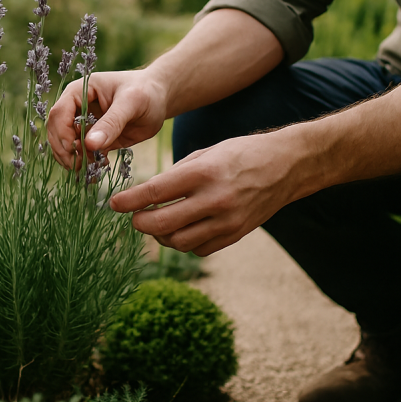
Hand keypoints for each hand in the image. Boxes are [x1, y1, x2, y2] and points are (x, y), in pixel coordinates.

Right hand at [47, 70, 168, 169]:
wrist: (158, 99)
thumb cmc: (146, 92)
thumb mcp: (131, 103)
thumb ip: (112, 122)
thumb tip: (90, 144)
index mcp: (80, 91)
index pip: (58, 113)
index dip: (61, 133)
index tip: (74, 150)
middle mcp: (76, 107)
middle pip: (56, 131)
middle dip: (65, 150)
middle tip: (80, 166)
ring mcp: (83, 124)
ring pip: (65, 145)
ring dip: (73, 160)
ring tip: (92, 169)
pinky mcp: (93, 139)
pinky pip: (81, 154)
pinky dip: (85, 164)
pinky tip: (100, 168)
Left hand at [109, 130, 312, 256]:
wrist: (286, 166)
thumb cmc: (241, 154)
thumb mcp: (206, 152)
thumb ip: (177, 175)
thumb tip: (148, 196)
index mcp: (203, 172)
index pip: (155, 193)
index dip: (129, 201)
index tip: (114, 204)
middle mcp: (214, 199)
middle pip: (162, 224)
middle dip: (140, 223)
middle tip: (134, 217)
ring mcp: (227, 221)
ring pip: (178, 242)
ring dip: (161, 235)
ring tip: (158, 222)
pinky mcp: (236, 235)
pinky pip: (199, 249)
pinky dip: (185, 242)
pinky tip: (184, 228)